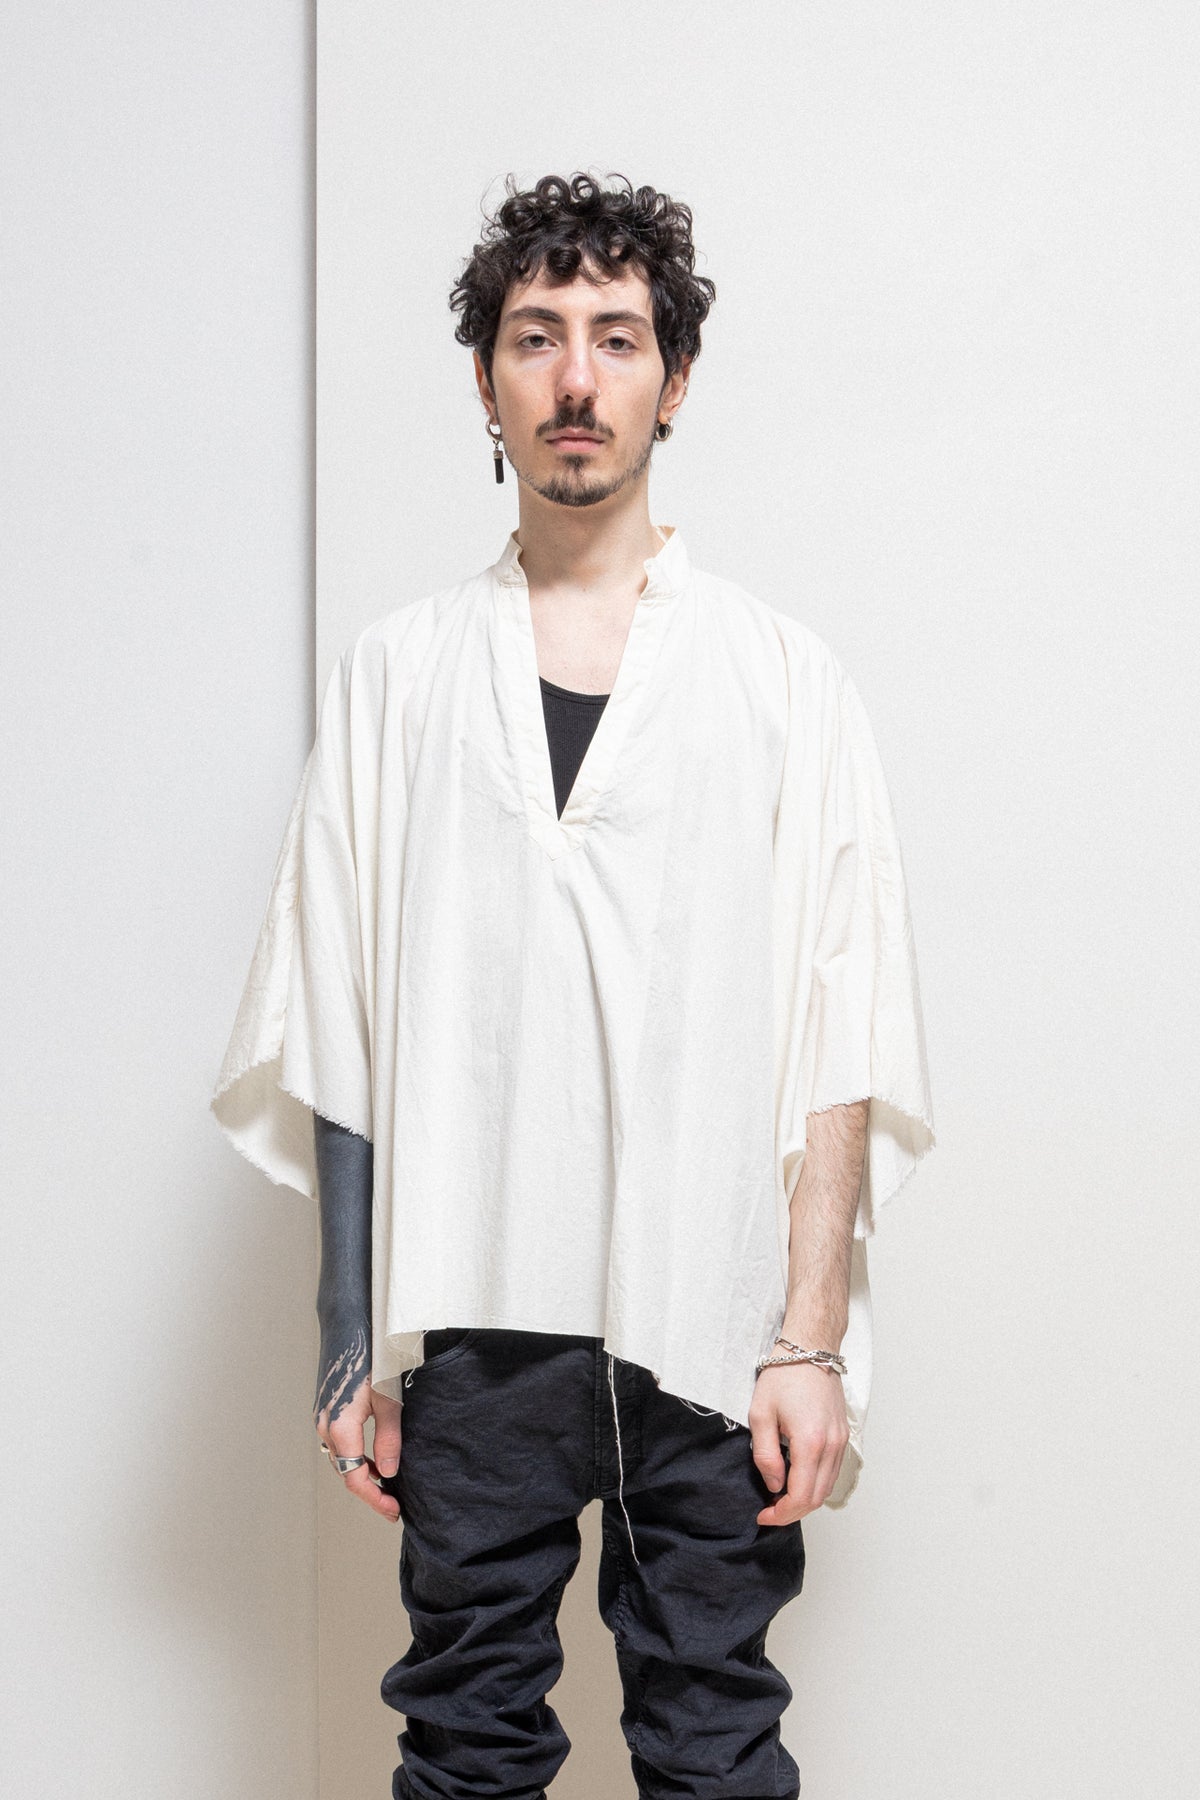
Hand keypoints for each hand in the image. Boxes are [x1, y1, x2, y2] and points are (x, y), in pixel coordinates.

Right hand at [313, 1324, 403, 1522]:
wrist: (348, 1323)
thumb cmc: (369, 1355)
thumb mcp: (388, 1398)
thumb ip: (388, 1437)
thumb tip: (388, 1472)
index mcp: (339, 1426)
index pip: (354, 1477)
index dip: (374, 1498)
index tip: (393, 1509)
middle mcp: (324, 1425)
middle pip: (345, 1470)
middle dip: (369, 1490)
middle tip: (394, 1503)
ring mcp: (322, 1416)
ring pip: (341, 1457)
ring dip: (362, 1472)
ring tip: (387, 1483)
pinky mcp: (326, 1407)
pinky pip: (338, 1442)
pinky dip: (355, 1455)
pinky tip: (373, 1456)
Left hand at [749, 1360, 849, 1524]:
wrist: (810, 1347)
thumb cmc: (784, 1375)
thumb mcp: (760, 1414)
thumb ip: (765, 1455)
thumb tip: (774, 1485)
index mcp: (810, 1442)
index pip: (800, 1496)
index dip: (781, 1514)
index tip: (763, 1515)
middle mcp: (832, 1445)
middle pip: (817, 1498)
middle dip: (792, 1512)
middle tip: (768, 1511)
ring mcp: (841, 1440)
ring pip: (826, 1487)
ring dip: (805, 1499)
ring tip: (779, 1497)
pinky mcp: (843, 1435)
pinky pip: (832, 1471)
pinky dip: (816, 1483)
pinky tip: (797, 1479)